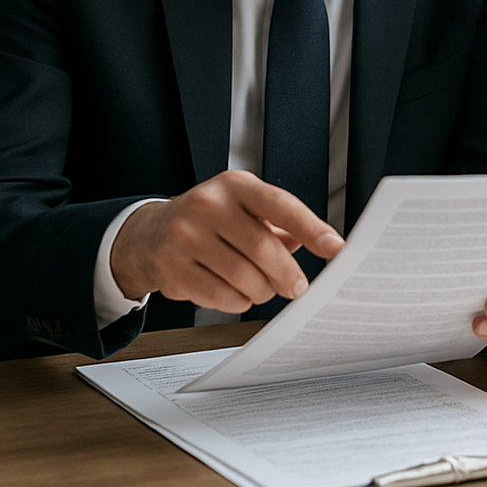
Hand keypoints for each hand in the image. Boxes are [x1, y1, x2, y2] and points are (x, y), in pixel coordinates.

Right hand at [110, 170, 344, 313]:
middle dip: (287, 274)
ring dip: (262, 291)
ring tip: (262, 288)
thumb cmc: (210, 221)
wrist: (150, 234)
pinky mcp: (173, 267)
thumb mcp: (243, 208)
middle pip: (262, 247)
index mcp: (234, 185)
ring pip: (243, 277)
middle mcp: (208, 204)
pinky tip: (235, 293)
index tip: (335, 247)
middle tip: (297, 287)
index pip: (280, 204)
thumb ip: (281, 224)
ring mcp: (186, 236)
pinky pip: (221, 296)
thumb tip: (320, 243)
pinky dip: (238, 301)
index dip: (311, 227)